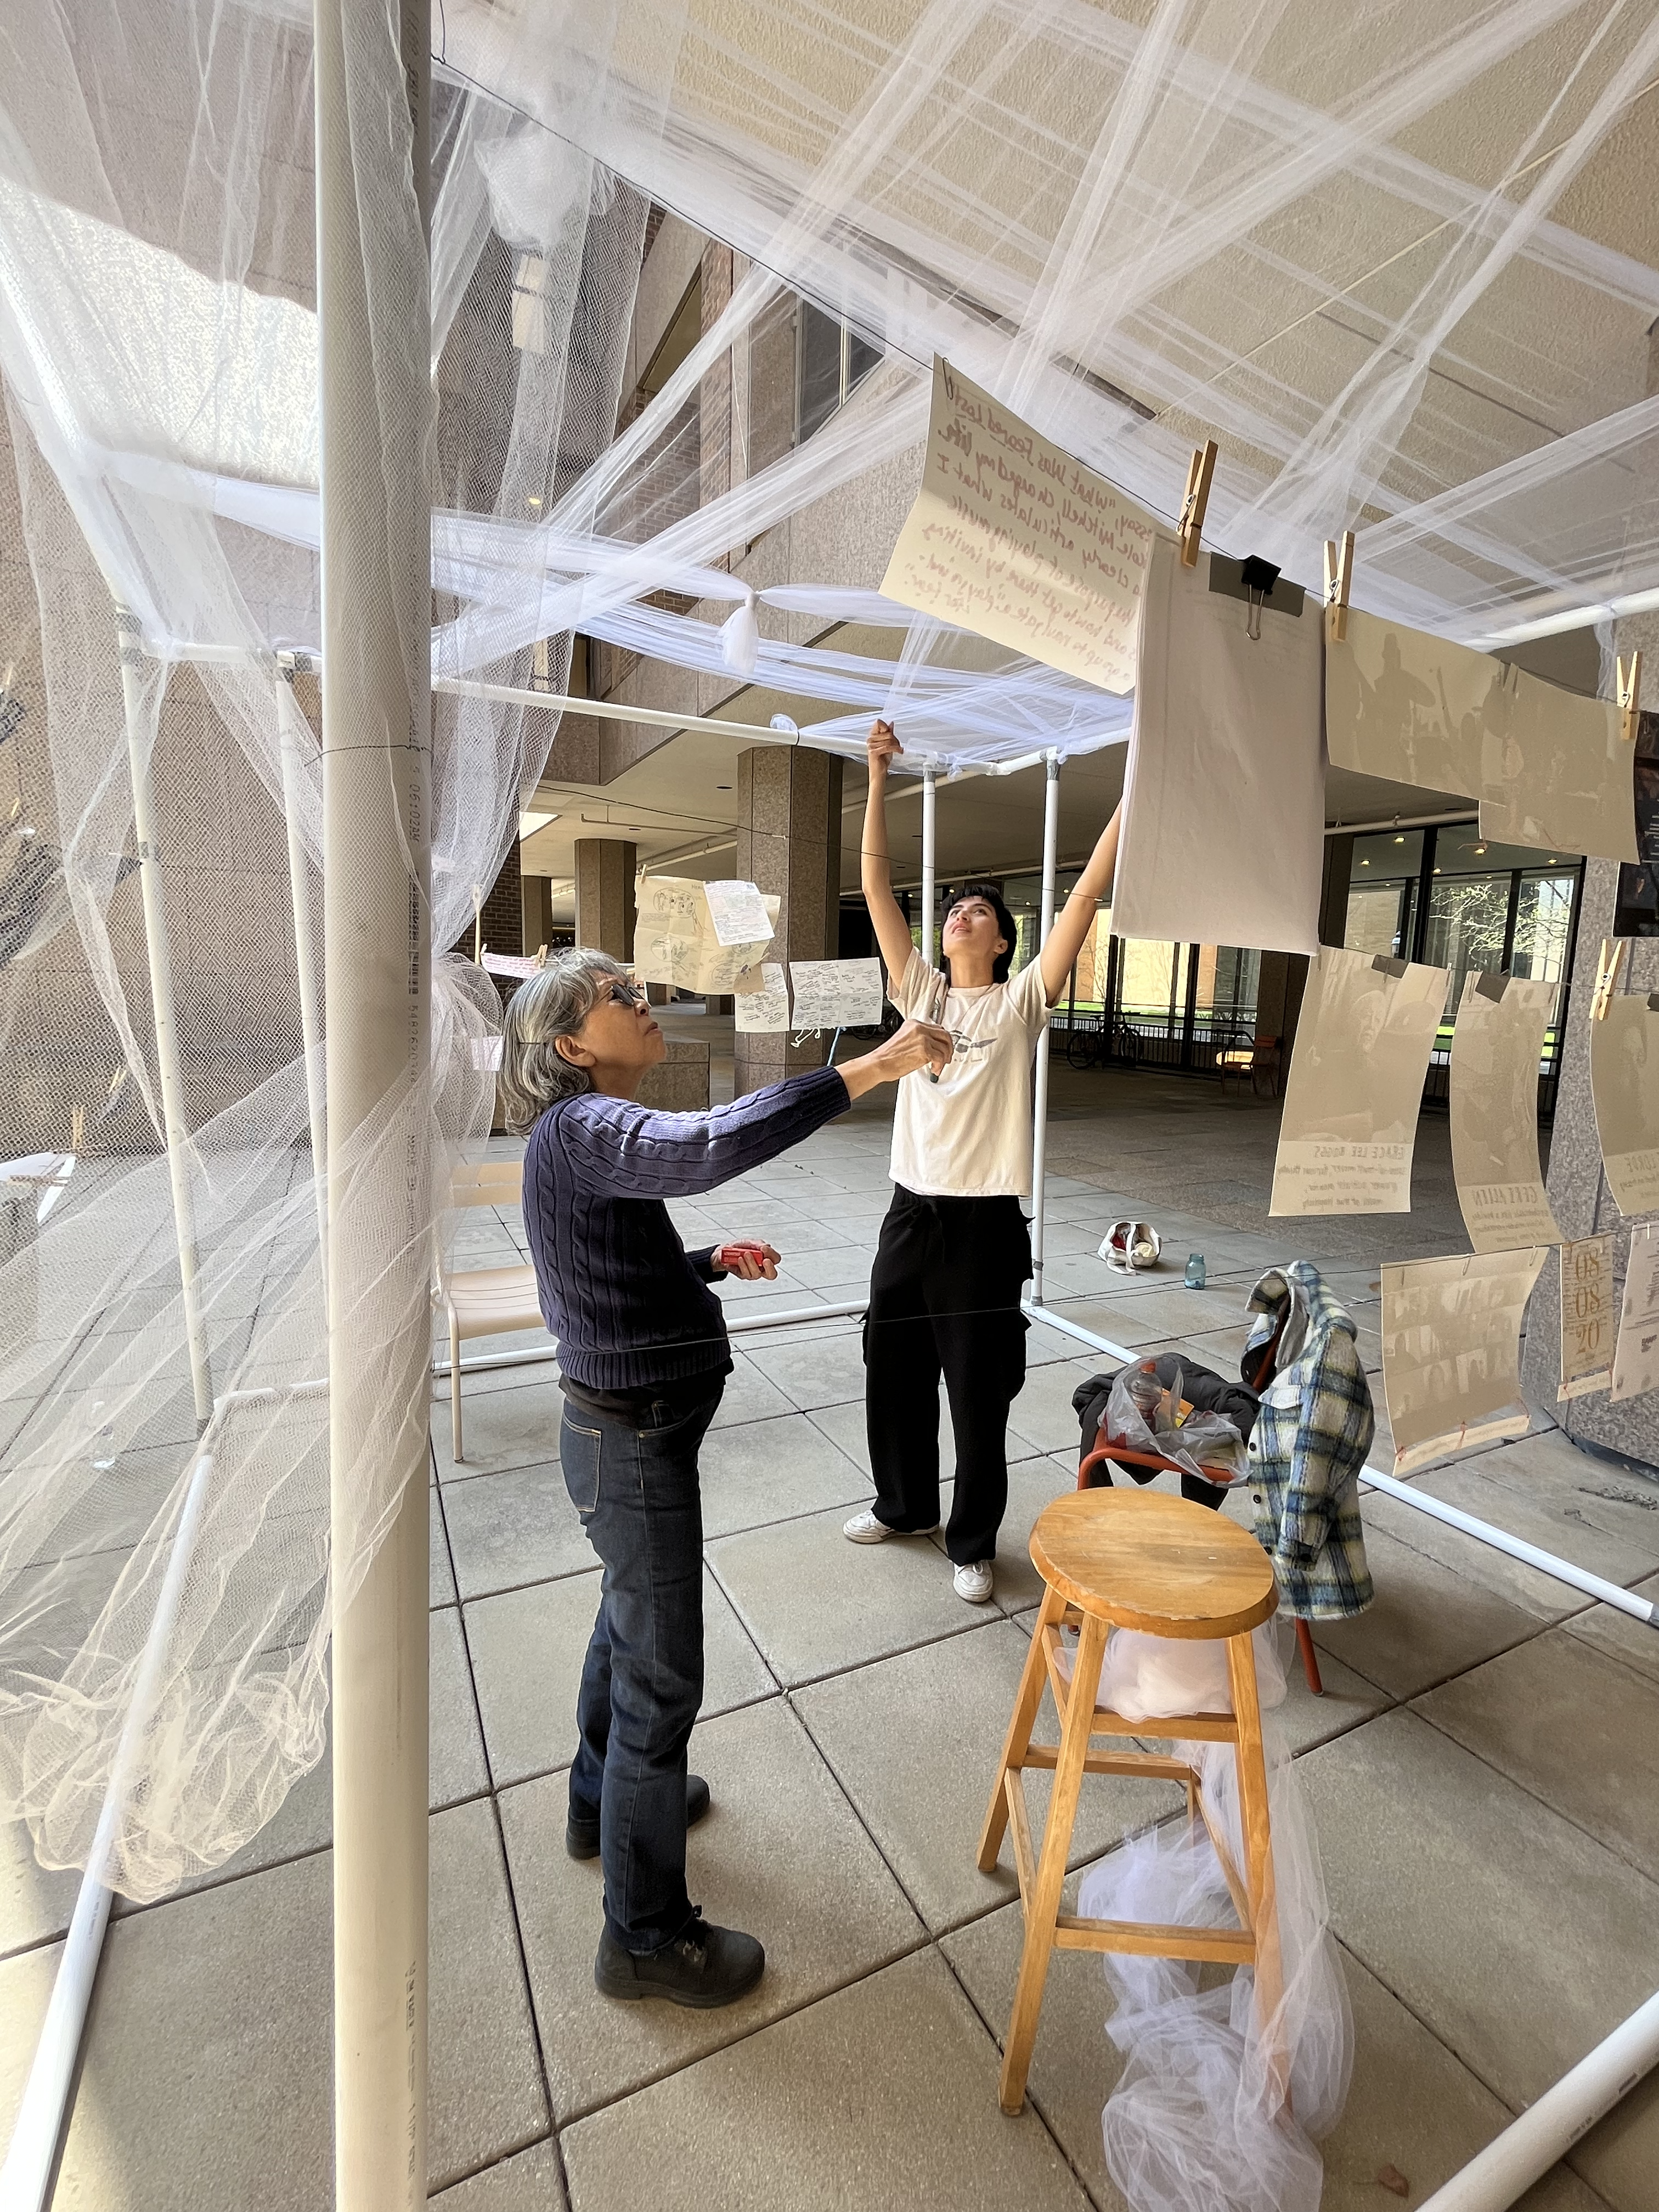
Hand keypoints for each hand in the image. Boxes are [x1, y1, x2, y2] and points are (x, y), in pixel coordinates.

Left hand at [713, 1240, 779, 1280]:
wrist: (723, 1252)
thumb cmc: (739, 1247)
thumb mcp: (749, 1242)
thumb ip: (759, 1244)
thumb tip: (767, 1247)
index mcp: (766, 1257)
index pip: (776, 1259)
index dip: (772, 1255)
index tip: (764, 1249)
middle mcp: (761, 1267)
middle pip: (772, 1274)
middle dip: (769, 1268)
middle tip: (764, 1260)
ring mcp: (753, 1272)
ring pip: (757, 1274)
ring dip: (752, 1263)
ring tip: (746, 1254)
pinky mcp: (744, 1276)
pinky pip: (746, 1274)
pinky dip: (743, 1265)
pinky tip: (739, 1259)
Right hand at [837, 1017, 953, 1104]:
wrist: (879, 1064)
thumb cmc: (887, 1056)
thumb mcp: (903, 1040)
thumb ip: (917, 1039)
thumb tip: (931, 1046)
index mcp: (913, 1024)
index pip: (936, 1028)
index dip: (943, 1040)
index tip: (944, 1047)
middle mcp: (919, 1028)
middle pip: (944, 1035)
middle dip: (948, 1048)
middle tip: (947, 1057)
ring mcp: (922, 1038)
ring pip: (944, 1048)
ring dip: (944, 1060)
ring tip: (938, 1066)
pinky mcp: (924, 1050)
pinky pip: (940, 1058)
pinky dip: (939, 1066)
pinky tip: (934, 1070)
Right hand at [866, 718, 900, 775]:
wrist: (879, 773)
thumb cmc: (882, 760)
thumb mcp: (887, 744)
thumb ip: (888, 734)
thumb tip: (891, 724)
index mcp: (872, 736)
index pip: (878, 723)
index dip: (886, 726)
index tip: (890, 732)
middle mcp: (870, 740)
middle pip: (887, 732)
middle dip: (895, 739)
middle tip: (898, 745)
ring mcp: (871, 746)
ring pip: (889, 740)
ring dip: (897, 745)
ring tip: (899, 749)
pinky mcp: (874, 752)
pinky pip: (888, 747)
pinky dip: (896, 749)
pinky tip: (900, 751)